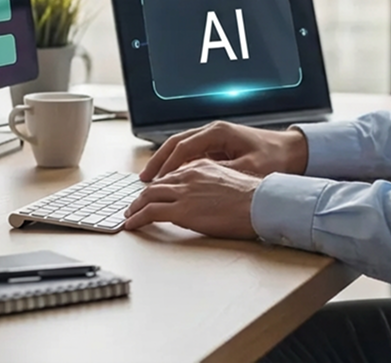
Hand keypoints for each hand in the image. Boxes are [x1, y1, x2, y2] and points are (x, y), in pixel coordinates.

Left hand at [124, 159, 259, 237]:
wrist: (260, 204)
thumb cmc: (254, 199)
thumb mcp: (231, 181)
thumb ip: (214, 184)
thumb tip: (210, 195)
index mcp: (202, 167)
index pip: (173, 173)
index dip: (160, 184)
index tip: (154, 192)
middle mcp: (189, 175)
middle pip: (157, 183)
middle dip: (143, 194)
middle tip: (135, 203)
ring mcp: (184, 192)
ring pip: (149, 196)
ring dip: (136, 206)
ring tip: (130, 215)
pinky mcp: (181, 210)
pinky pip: (151, 212)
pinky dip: (138, 218)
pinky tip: (133, 224)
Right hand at [139, 121, 308, 181]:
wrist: (296, 151)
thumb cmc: (276, 158)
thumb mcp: (247, 170)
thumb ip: (221, 174)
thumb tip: (196, 183)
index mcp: (218, 132)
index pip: (183, 147)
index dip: (167, 165)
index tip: (155, 181)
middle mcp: (214, 131)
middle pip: (177, 143)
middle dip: (159, 160)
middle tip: (144, 178)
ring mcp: (217, 138)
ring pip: (183, 147)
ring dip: (167, 162)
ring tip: (153, 179)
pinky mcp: (221, 146)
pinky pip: (193, 154)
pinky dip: (180, 164)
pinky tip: (174, 179)